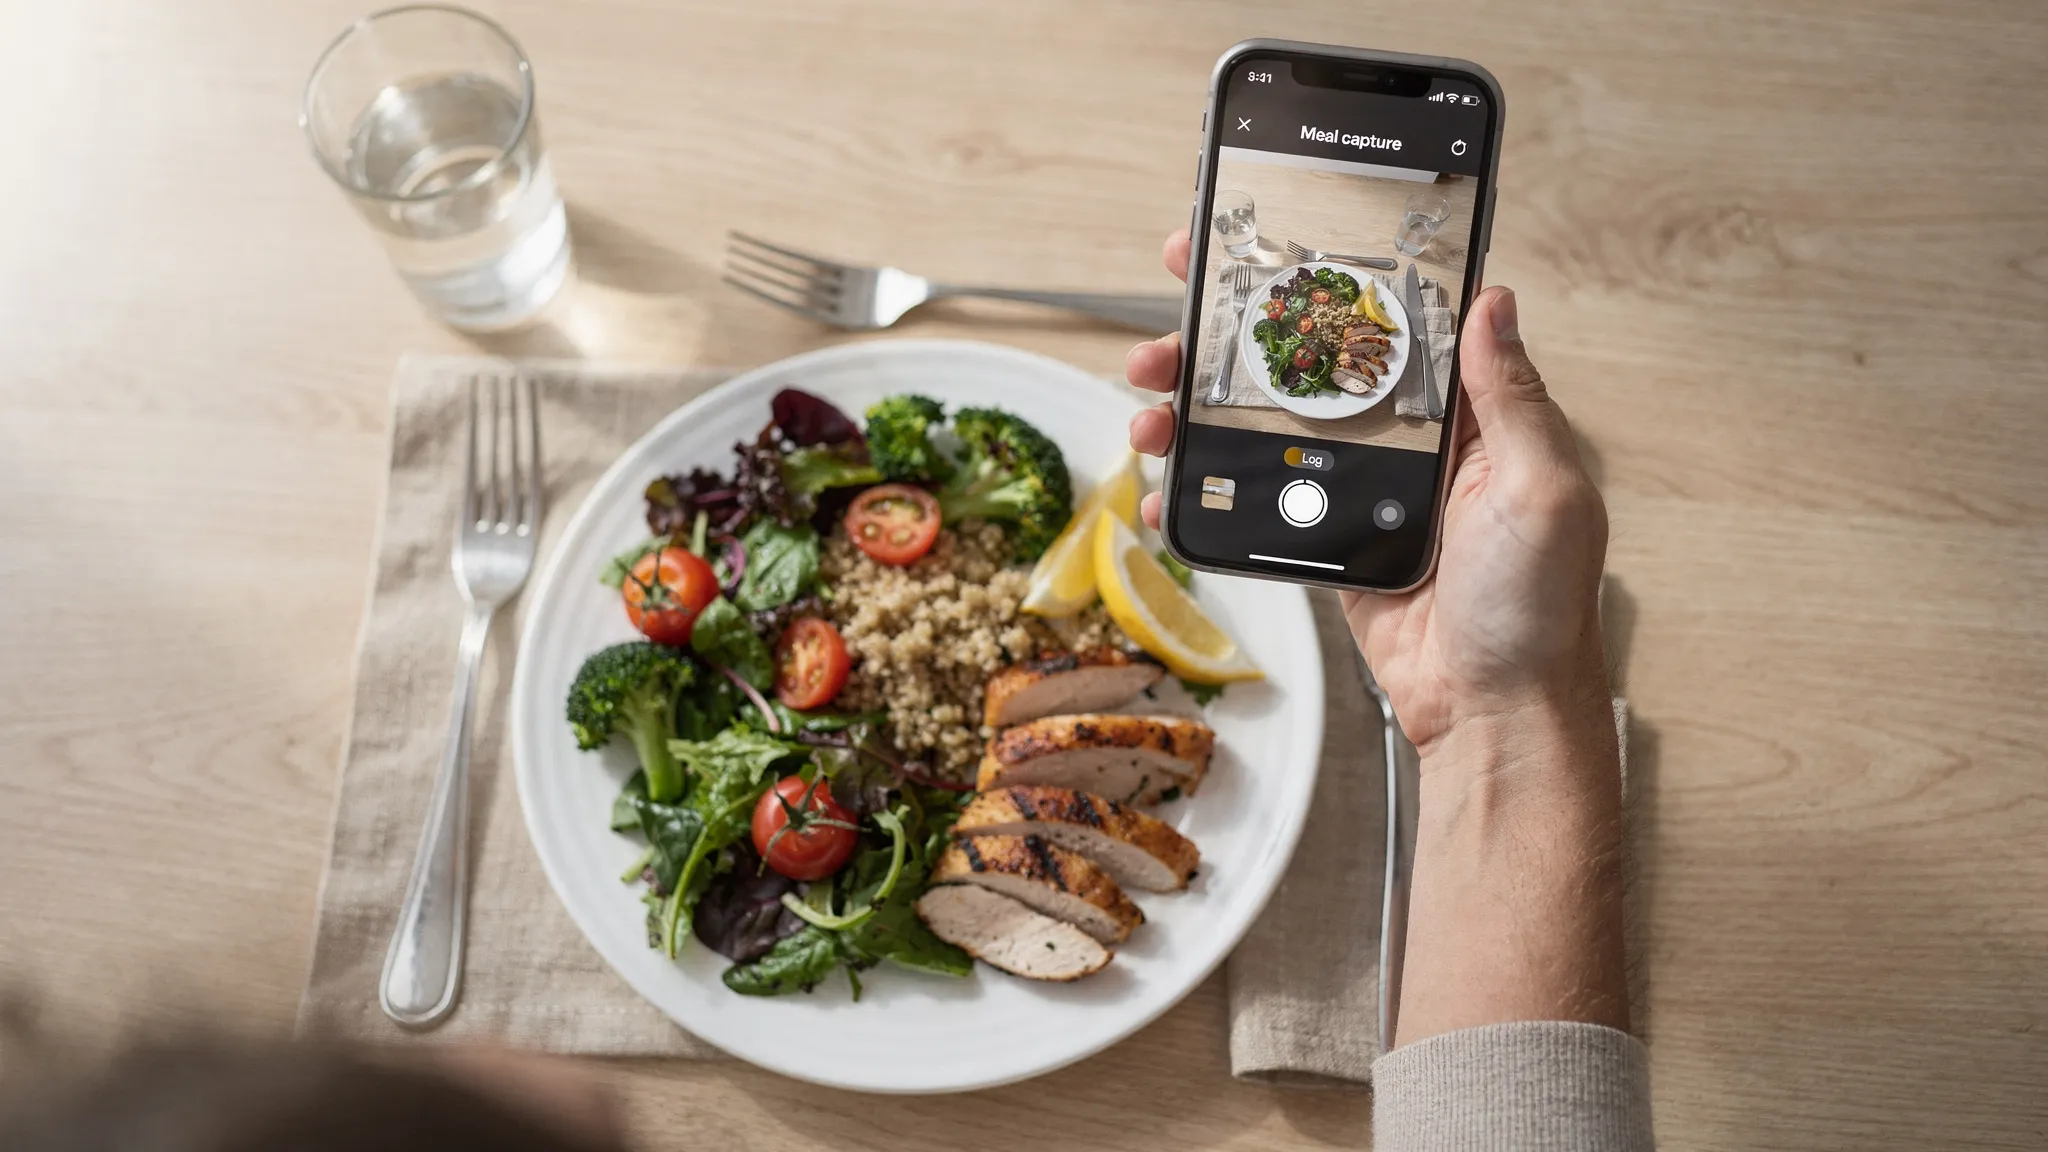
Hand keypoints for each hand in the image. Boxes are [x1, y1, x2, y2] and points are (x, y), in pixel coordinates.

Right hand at [1127, 229, 1610, 751]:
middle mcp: (1408, 440)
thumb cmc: (1538, 607)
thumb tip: (1492, 296)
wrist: (1496, 714)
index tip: (1263, 243)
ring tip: (1149, 408)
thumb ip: (1509, 396)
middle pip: (1303, 366)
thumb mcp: (1540, 488)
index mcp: (1465, 413)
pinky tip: (1163, 488)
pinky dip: (1203, 494)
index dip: (1324, 277)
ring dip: (1197, 411)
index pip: (1386, 321)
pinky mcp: (1327, 542)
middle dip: (1231, 338)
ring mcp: (1360, 490)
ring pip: (1263, 428)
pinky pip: (1254, 503)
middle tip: (1173, 320)